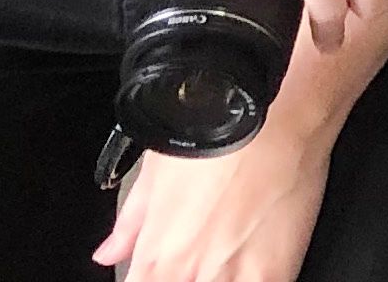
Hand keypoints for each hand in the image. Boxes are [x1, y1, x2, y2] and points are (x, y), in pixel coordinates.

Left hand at [94, 118, 334, 281]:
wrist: (278, 120)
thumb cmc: (217, 135)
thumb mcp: (157, 171)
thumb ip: (131, 223)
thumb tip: (109, 251)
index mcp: (155, 257)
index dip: (151, 277)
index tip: (164, 268)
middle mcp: (188, 274)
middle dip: (188, 274)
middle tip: (202, 253)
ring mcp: (232, 278)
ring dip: (217, 276)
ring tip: (228, 251)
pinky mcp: (274, 273)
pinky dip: (250, 278)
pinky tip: (253, 262)